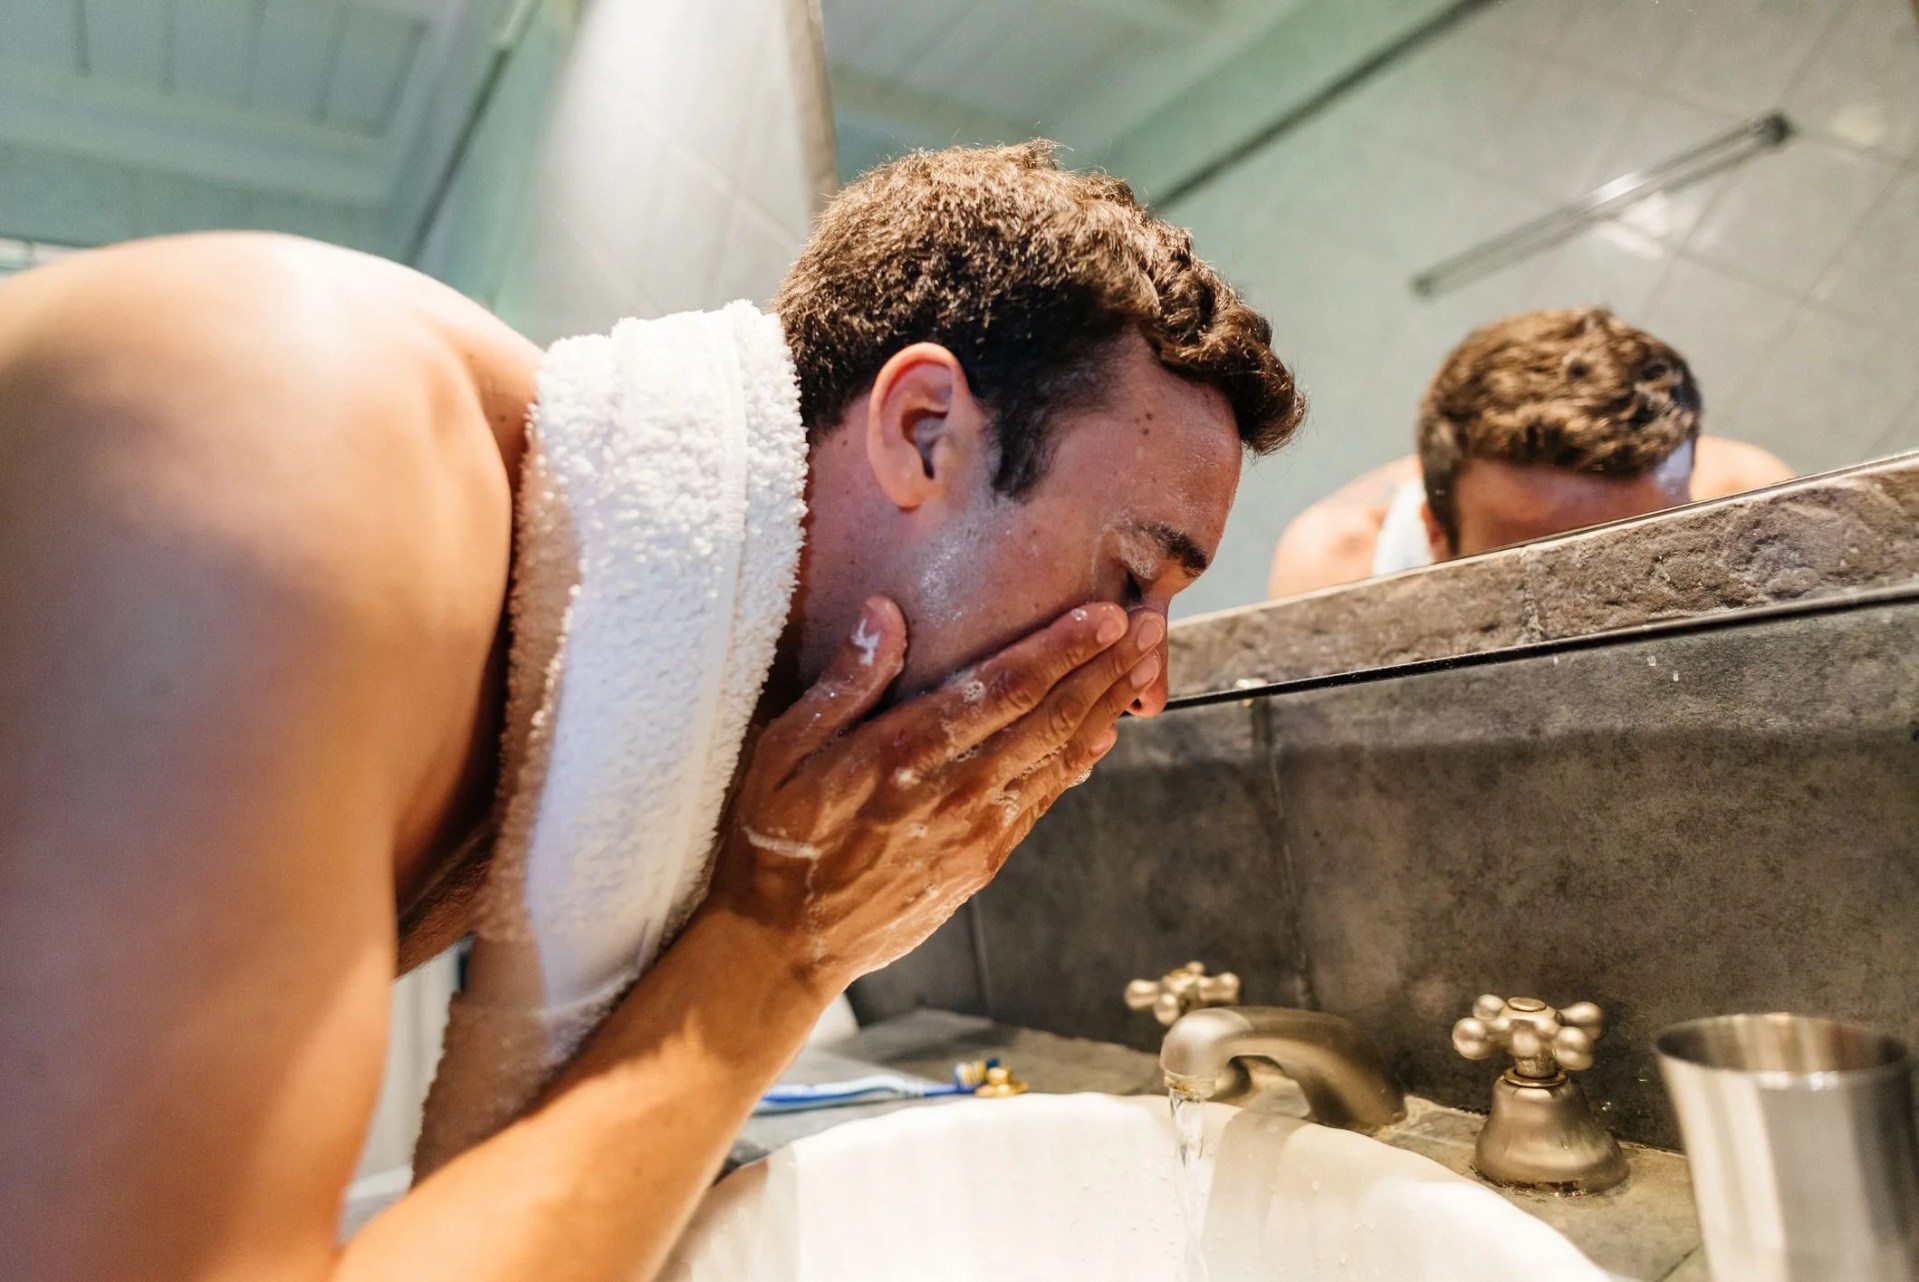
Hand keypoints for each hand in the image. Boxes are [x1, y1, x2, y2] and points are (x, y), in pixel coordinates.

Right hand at [704, 597, 1163, 988]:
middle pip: (1048, 720)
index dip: (1060, 649)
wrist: (785, 946)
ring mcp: (974, 832)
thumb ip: (842, 683)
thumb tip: (888, 614)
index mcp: (902, 755)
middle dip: (1104, 671)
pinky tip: (1102, 734)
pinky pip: (1043, 802)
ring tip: (1143, 670)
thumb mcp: (782, 751)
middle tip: (1150, 629)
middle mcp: (950, 792)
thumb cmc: (776, 838)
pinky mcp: (981, 862)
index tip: (1105, 615)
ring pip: (1057, 760)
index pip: (1001, 689)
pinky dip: (1079, 763)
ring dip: (1105, 711)